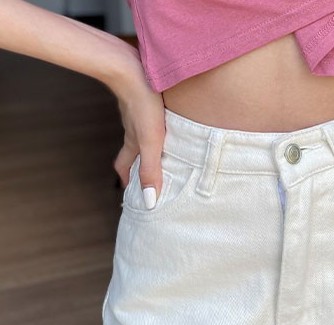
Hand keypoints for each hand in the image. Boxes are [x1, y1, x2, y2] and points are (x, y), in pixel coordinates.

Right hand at [111, 47, 164, 208]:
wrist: (131, 65)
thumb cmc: (142, 103)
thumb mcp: (150, 141)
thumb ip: (151, 170)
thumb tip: (148, 202)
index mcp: (133, 142)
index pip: (125, 166)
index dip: (127, 180)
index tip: (130, 192)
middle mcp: (132, 128)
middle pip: (129, 151)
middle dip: (134, 164)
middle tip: (140, 173)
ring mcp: (135, 111)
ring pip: (137, 132)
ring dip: (143, 144)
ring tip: (156, 150)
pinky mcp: (142, 95)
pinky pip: (144, 114)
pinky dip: (149, 123)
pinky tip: (160, 118)